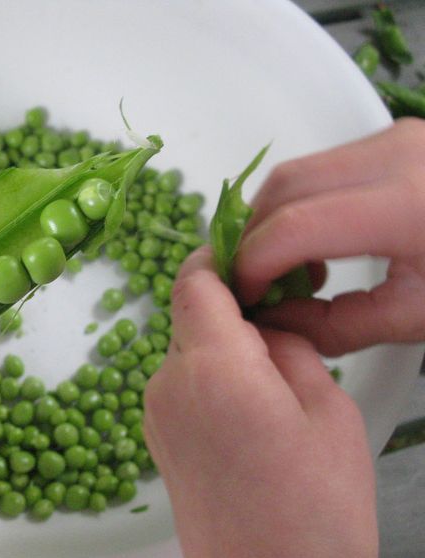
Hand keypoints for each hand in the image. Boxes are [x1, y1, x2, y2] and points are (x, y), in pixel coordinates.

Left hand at [143, 248, 376, 557]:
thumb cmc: (315, 515)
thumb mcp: (328, 413)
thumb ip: (290, 349)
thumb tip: (267, 326)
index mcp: (214, 367)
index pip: (194, 281)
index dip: (217, 258)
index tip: (244, 256)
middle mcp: (169, 384)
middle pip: (190, 316)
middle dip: (233, 313)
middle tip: (284, 335)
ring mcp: (156, 414)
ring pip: (187, 351)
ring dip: (223, 352)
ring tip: (274, 395)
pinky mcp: (156, 440)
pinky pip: (180, 386)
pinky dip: (209, 382)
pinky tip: (249, 419)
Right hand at [236, 117, 424, 355]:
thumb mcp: (417, 317)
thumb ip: (333, 326)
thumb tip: (271, 320)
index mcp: (409, 205)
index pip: (295, 227)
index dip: (254, 265)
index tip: (243, 298)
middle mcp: (396, 155)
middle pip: (283, 189)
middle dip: (252, 239)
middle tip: (250, 284)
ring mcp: (394, 138)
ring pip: (294, 171)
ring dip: (270, 219)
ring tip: (284, 268)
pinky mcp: (392, 138)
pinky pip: (318, 166)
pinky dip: (296, 204)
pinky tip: (313, 243)